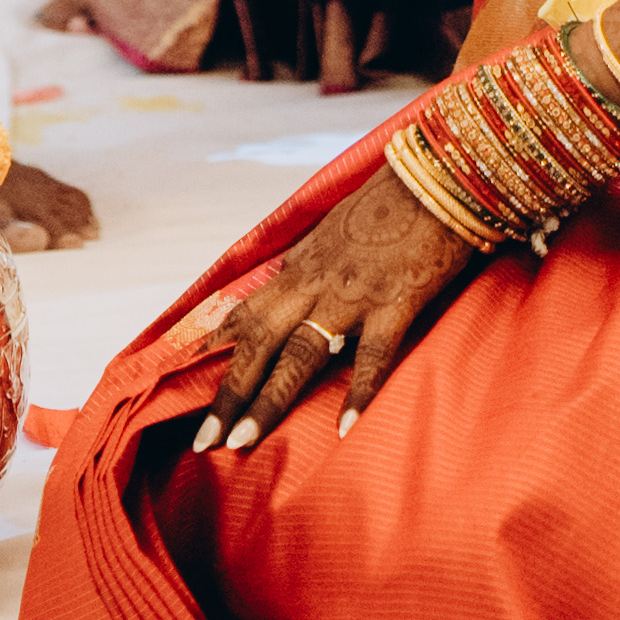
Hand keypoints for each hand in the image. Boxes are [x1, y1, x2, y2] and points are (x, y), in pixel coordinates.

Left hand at [197, 161, 474, 448]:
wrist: (435, 178)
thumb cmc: (389, 204)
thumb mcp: (336, 232)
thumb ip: (313, 268)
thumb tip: (293, 294)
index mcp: (300, 266)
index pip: (247, 312)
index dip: (216, 348)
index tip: (185, 380)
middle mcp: (316, 282)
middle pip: (260, 342)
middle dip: (230, 392)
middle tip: (205, 439)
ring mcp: (353, 294)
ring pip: (301, 354)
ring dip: (269, 400)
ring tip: (245, 442)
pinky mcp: (395, 302)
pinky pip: (374, 355)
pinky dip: (360, 393)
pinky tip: (346, 428)